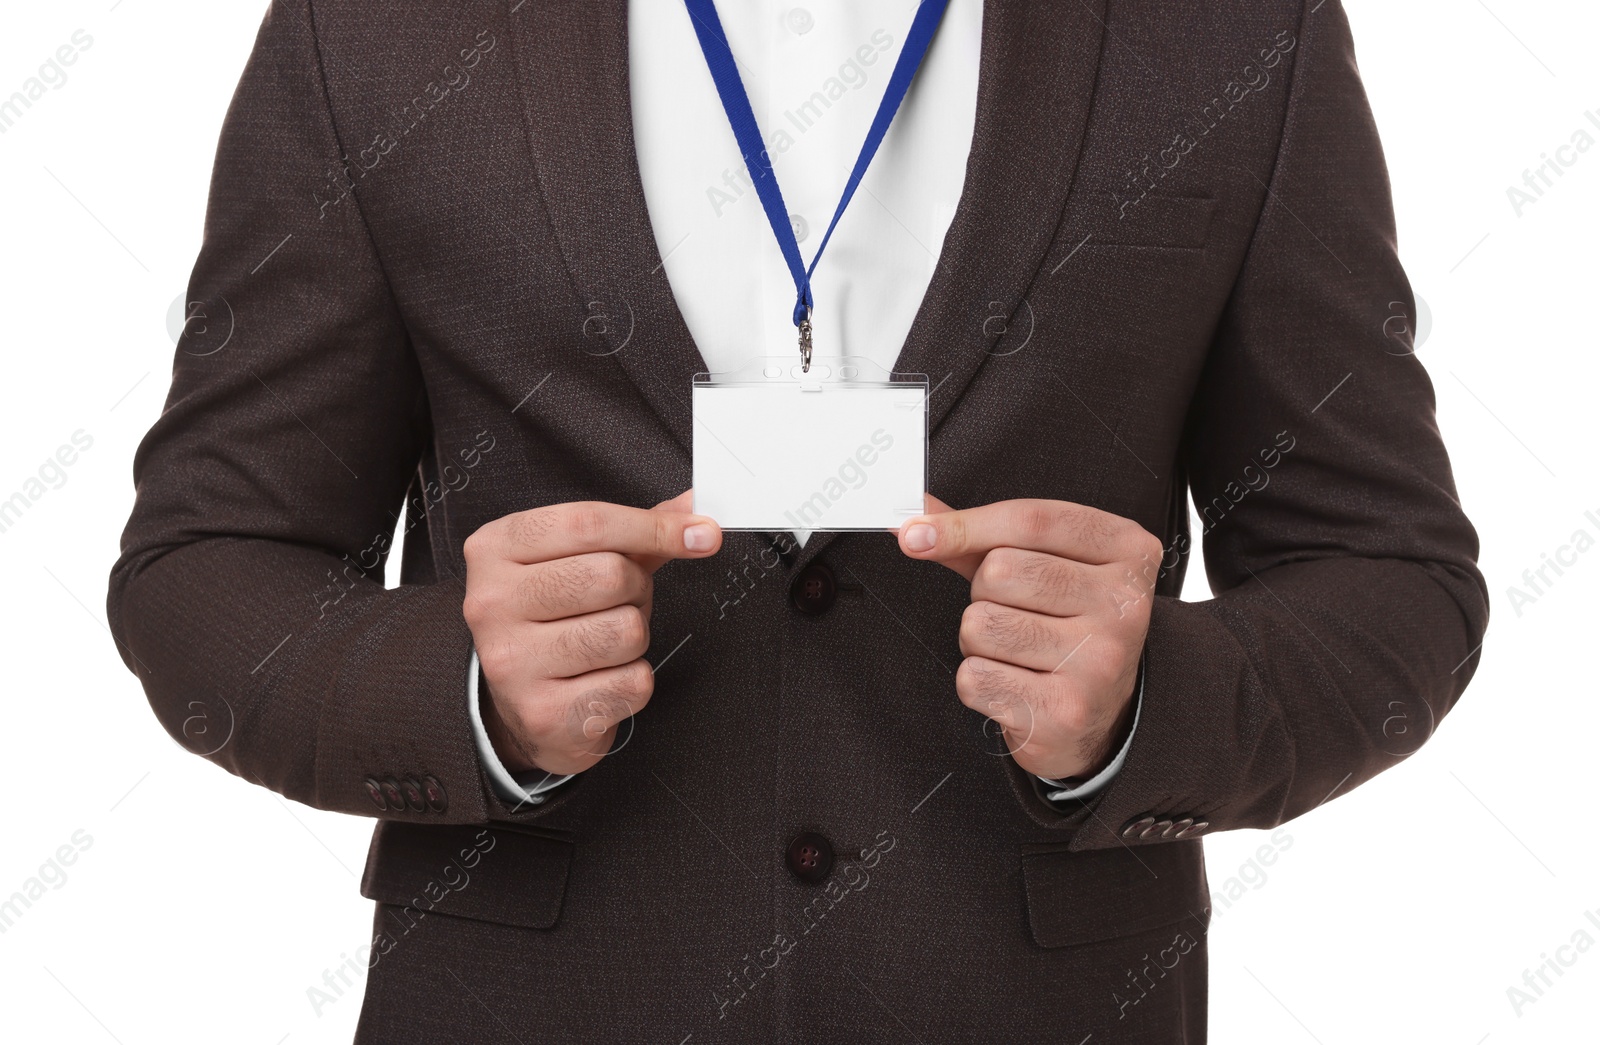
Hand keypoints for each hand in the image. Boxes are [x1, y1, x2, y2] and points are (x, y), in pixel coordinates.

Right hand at [462, 491, 720, 775]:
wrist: (524, 703)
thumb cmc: (558, 619)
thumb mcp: (582, 561)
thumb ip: (637, 533)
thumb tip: (696, 510)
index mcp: (496, 548)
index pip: (588, 522)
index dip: (655, 527)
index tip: (702, 534)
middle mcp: (491, 603)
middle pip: (611, 574)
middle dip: (637, 589)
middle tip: (619, 604)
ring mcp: (512, 661)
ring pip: (626, 630)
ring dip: (635, 637)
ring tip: (605, 643)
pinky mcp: (542, 713)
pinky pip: (632, 681)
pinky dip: (633, 681)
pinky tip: (601, 680)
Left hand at [896, 496, 1157, 780]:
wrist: (1101, 716)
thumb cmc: (1063, 627)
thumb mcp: (1040, 567)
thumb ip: (980, 539)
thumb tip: (912, 521)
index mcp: (1127, 550)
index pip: (1031, 520)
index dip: (964, 525)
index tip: (915, 535)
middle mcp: (1124, 604)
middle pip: (999, 571)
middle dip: (982, 594)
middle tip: (1015, 615)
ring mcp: (1100, 660)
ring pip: (980, 624)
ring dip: (977, 641)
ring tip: (1016, 653)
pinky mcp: (1067, 711)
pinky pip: (975, 677)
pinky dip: (978, 683)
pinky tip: (1015, 686)